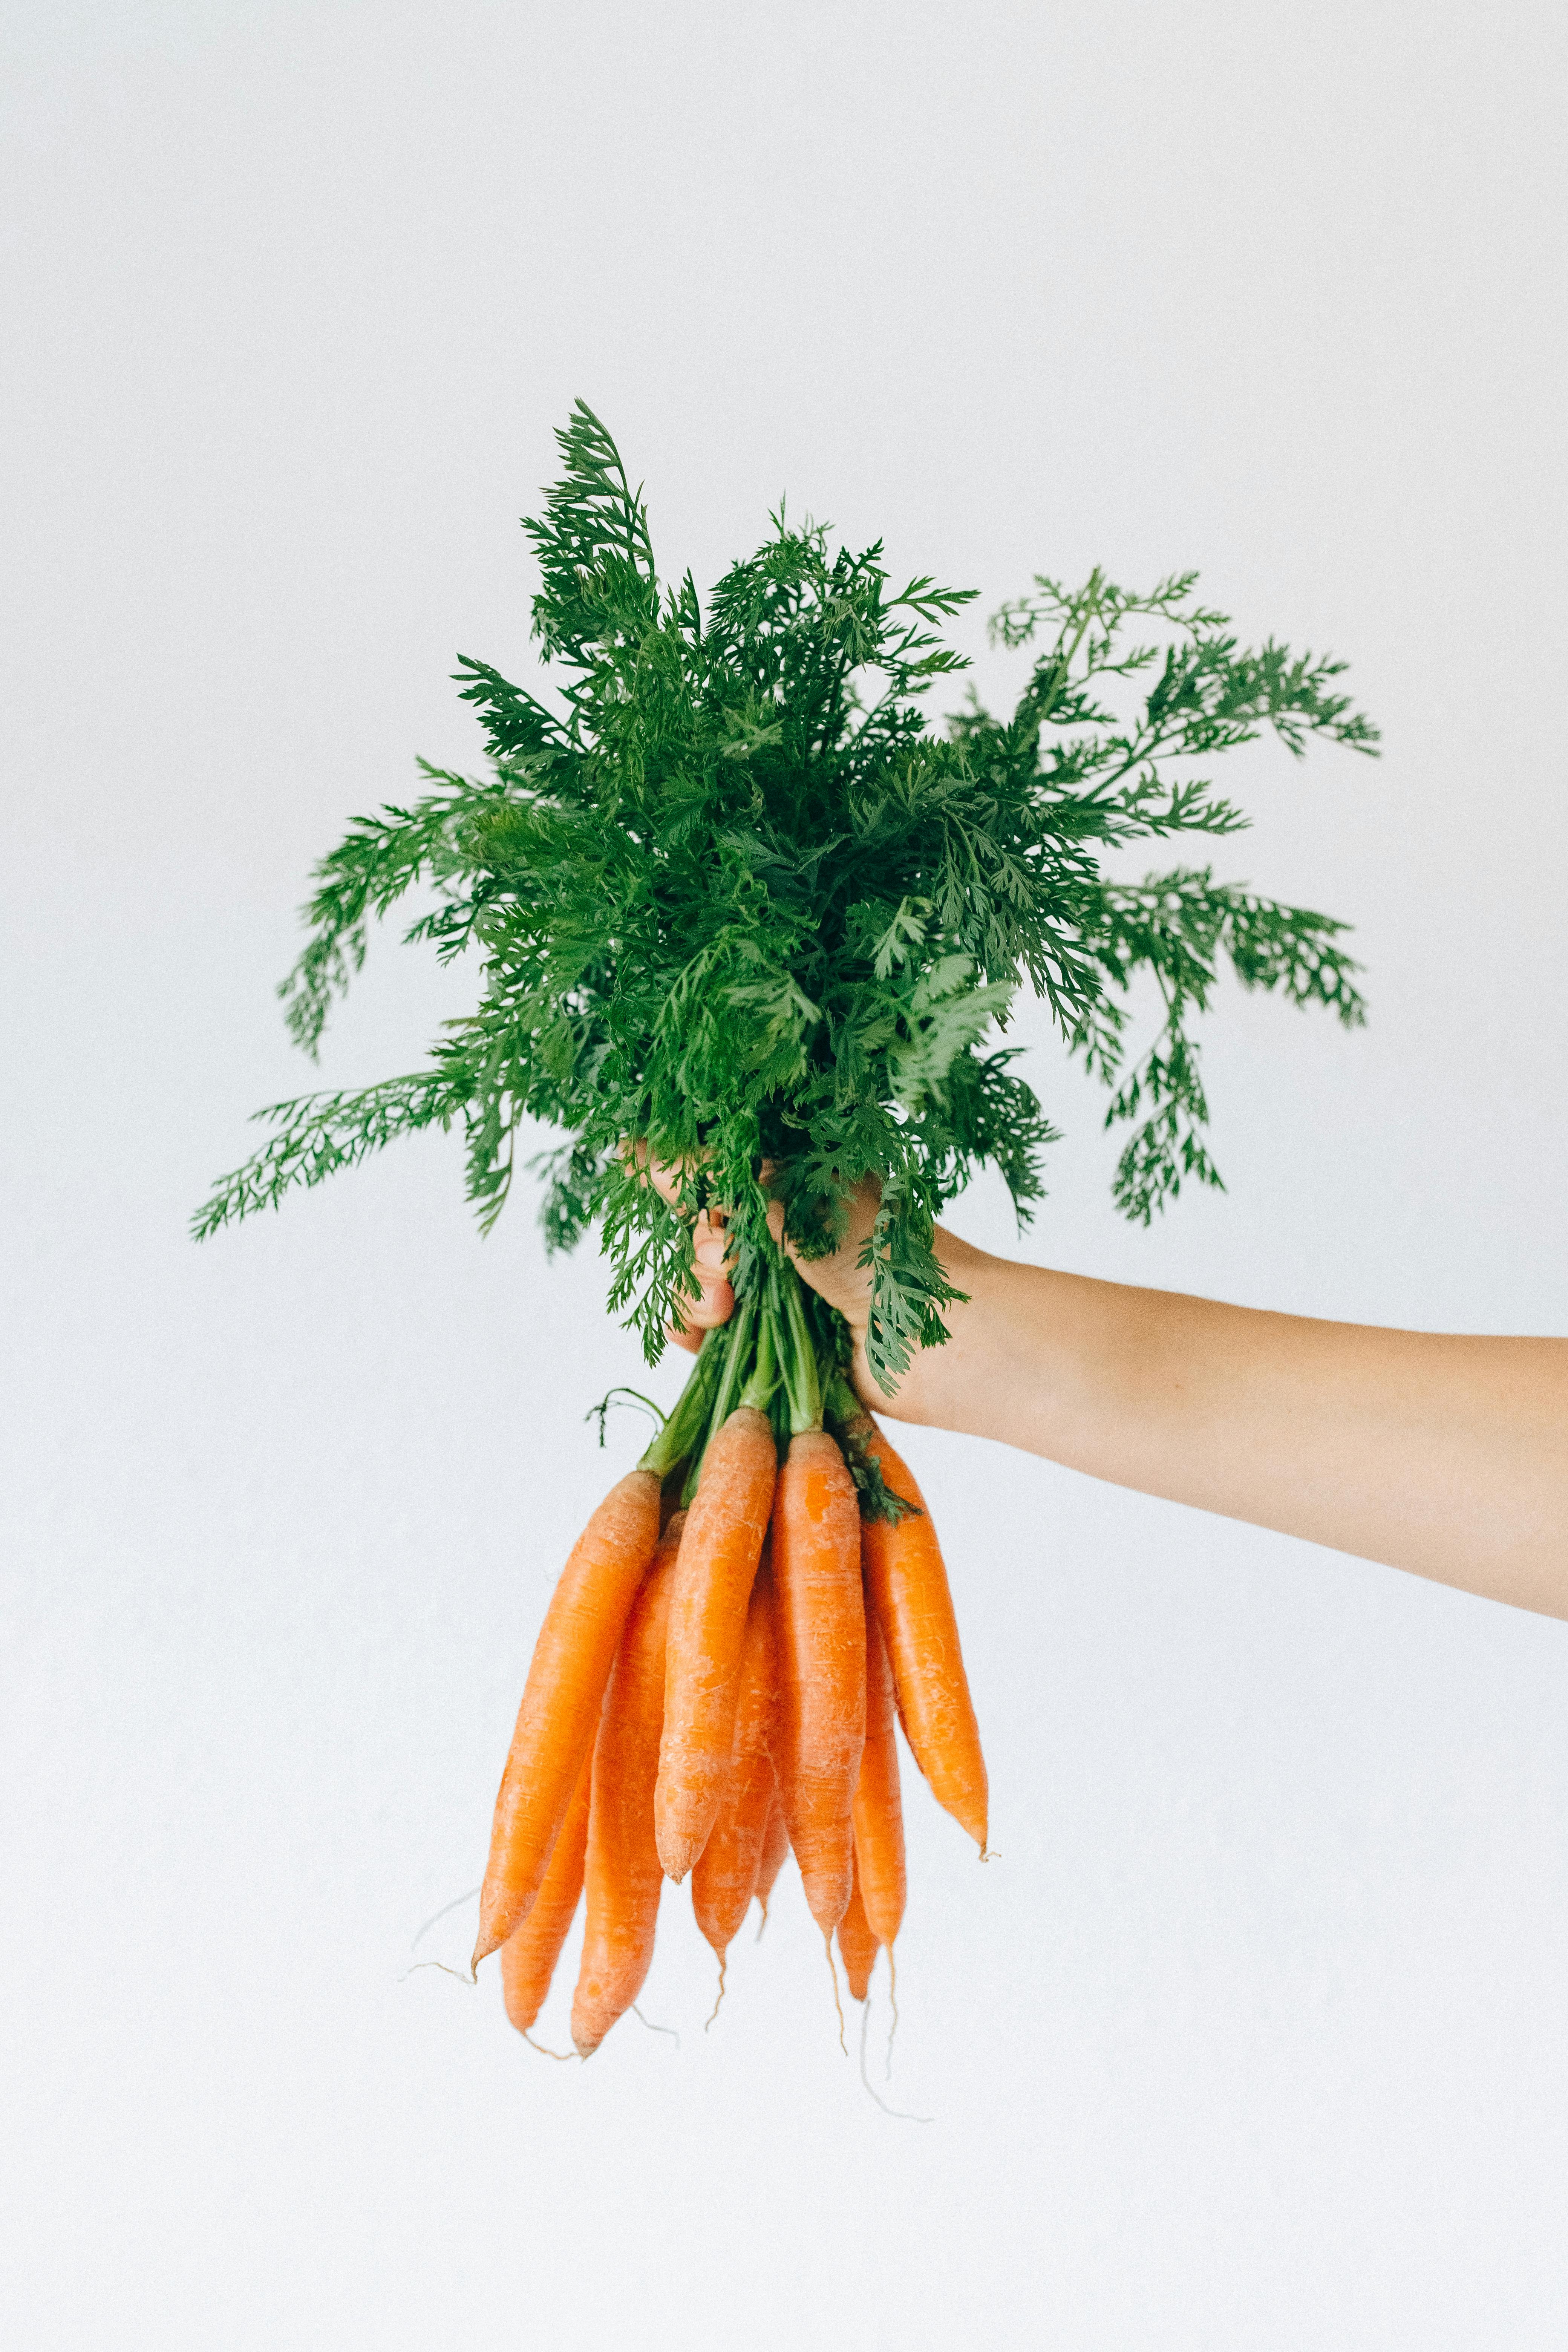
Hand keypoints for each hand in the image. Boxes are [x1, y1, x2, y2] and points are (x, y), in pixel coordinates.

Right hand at [629, 1144, 893, 1413]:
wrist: (935, 1339)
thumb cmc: (879, 1249)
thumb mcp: (787, 1196)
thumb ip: (709, 1176)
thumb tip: (633, 1146)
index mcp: (790, 1174)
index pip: (707, 1167)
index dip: (682, 1184)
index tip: (675, 1197)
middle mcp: (777, 1223)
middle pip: (692, 1228)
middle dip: (695, 1249)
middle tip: (724, 1265)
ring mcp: (773, 1281)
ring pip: (691, 1281)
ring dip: (693, 1295)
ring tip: (727, 1309)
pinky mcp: (770, 1334)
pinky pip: (704, 1330)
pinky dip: (695, 1332)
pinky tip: (707, 1336)